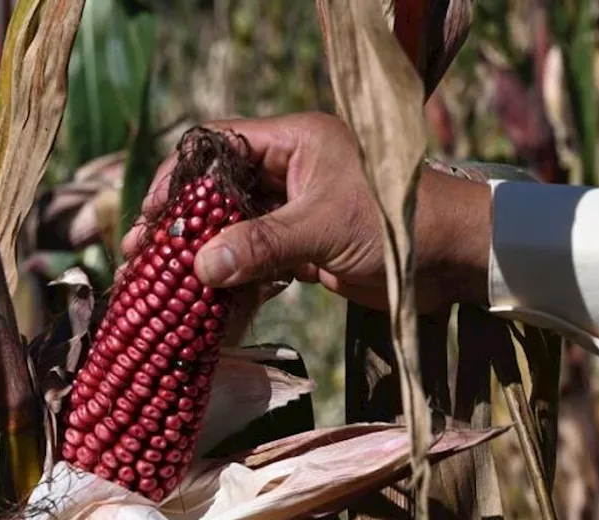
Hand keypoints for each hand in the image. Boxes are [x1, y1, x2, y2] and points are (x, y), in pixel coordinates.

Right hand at [123, 112, 492, 312]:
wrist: (455, 261)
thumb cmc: (399, 223)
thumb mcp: (324, 227)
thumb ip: (262, 244)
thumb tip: (199, 267)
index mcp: (295, 142)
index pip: (219, 144)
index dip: (181, 175)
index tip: (153, 211)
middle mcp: (291, 170)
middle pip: (219, 189)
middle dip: (181, 221)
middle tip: (143, 251)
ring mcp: (296, 210)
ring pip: (234, 228)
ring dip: (202, 252)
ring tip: (161, 279)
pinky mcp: (305, 247)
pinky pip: (256, 258)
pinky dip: (233, 277)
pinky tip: (206, 299)